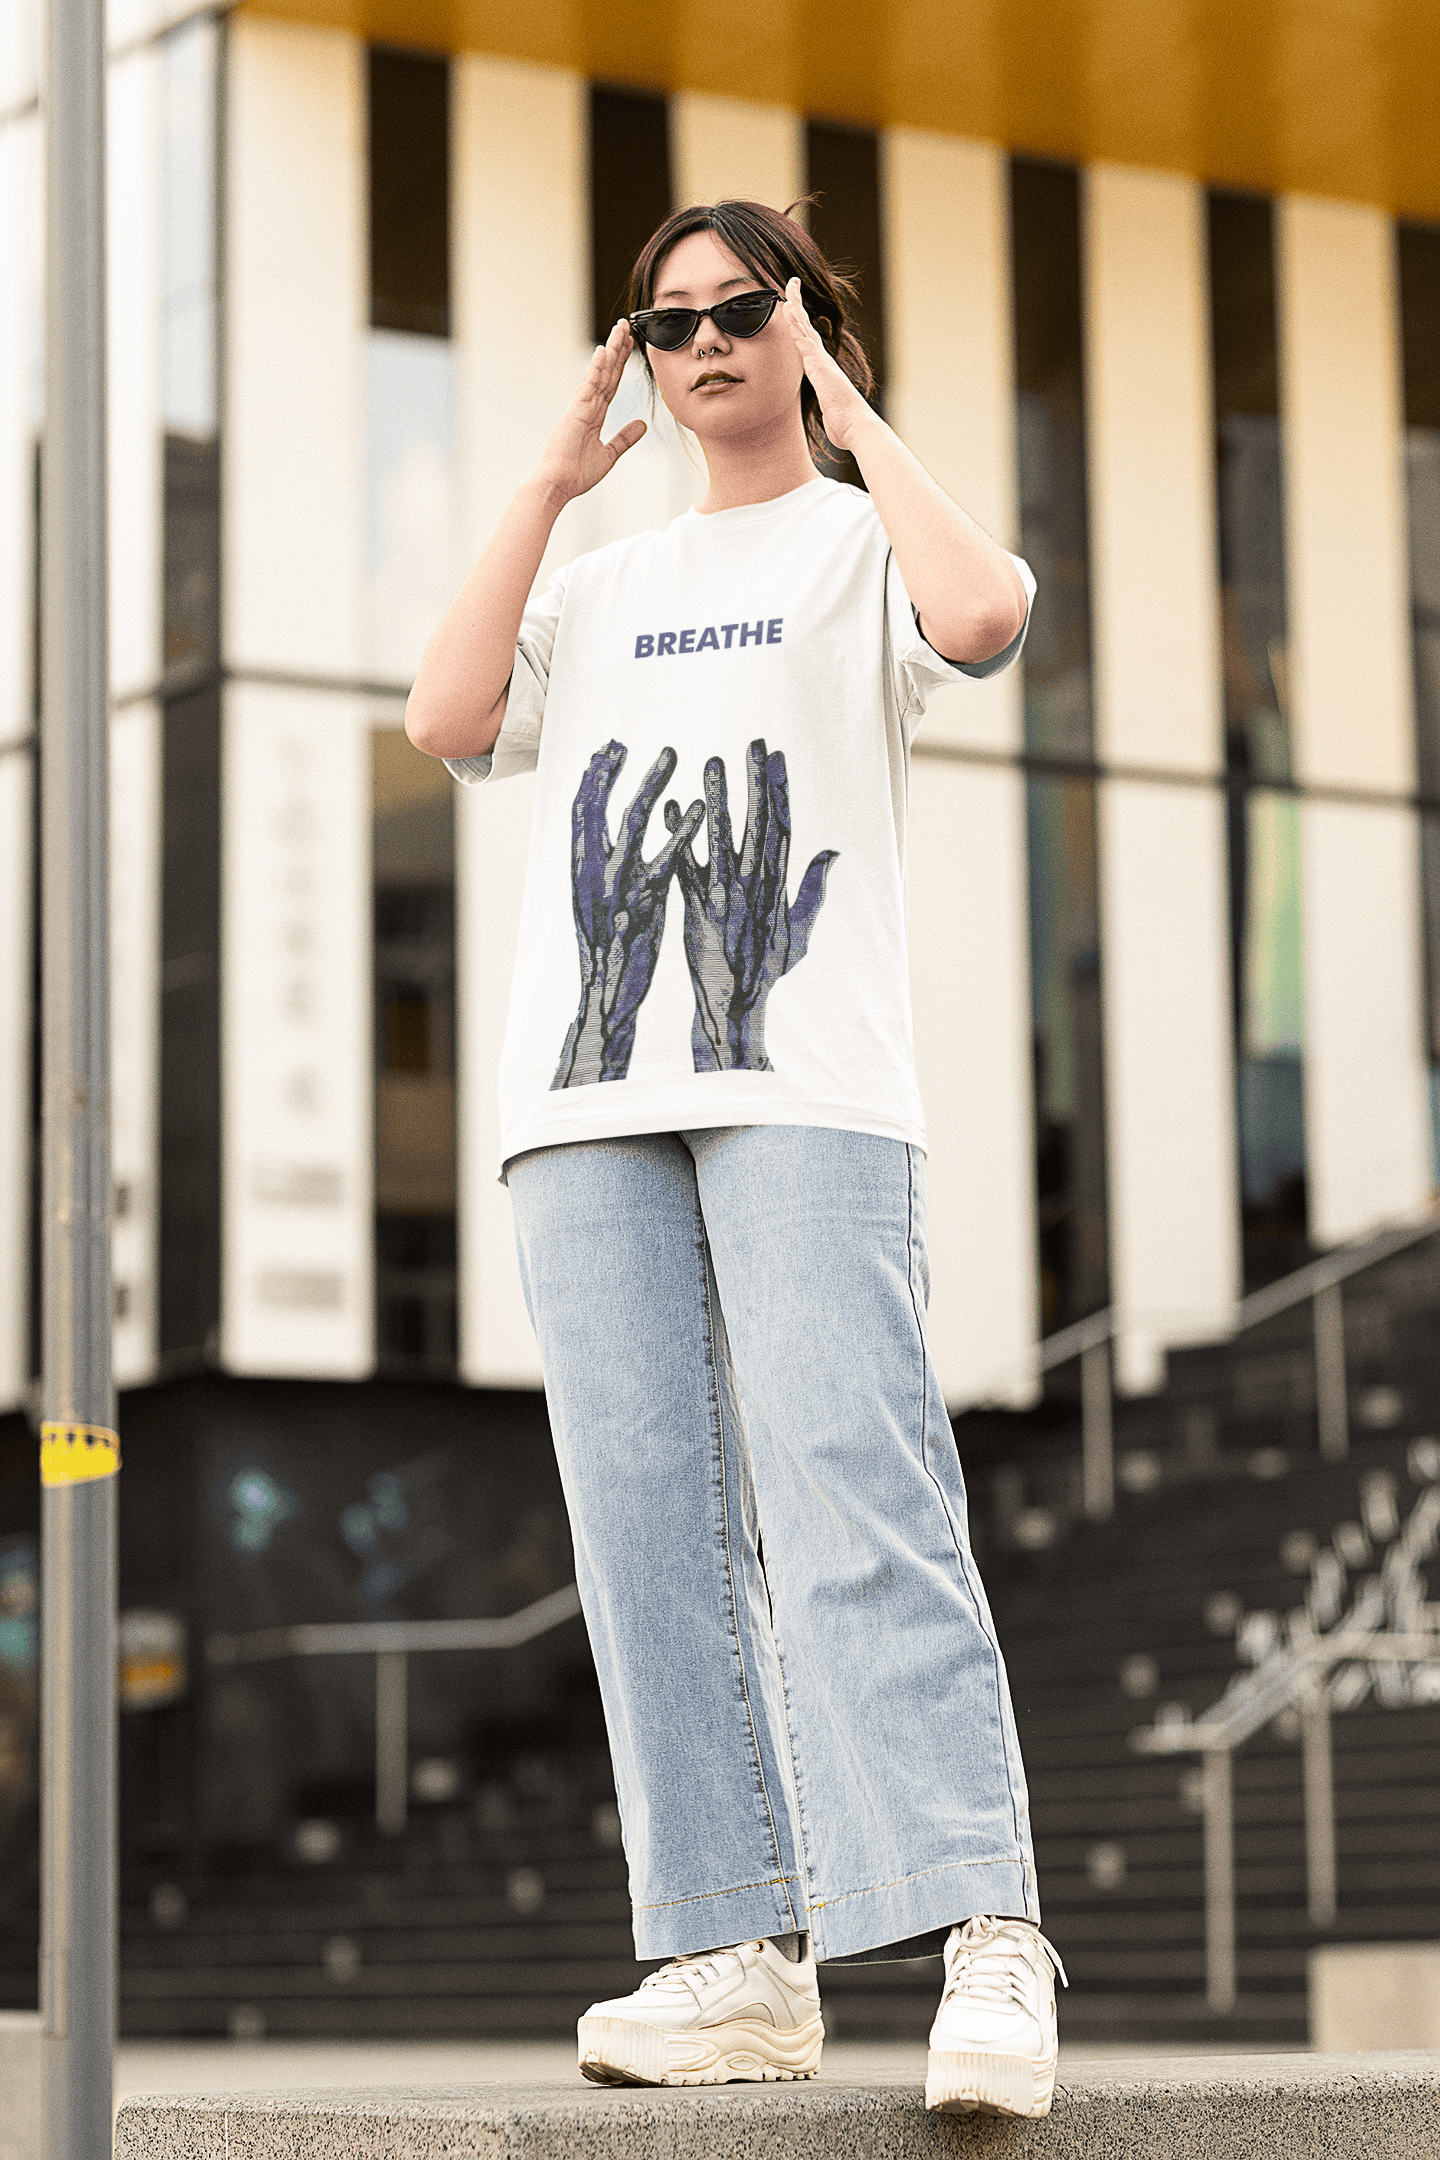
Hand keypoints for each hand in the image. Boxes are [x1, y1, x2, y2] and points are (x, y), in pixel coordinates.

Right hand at [534, 321, 646, 504]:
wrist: (558, 485)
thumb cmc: (577, 474)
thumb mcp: (609, 454)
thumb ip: (625, 438)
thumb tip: (642, 424)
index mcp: (594, 415)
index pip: (611, 383)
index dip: (621, 364)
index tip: (630, 345)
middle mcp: (587, 406)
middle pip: (607, 372)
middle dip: (617, 350)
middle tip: (626, 326)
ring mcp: (580, 407)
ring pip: (599, 374)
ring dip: (611, 351)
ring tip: (620, 329)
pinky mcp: (575, 413)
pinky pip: (588, 386)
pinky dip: (596, 369)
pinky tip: (604, 351)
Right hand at [552, 742, 703, 1088]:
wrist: (608, 995)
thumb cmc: (606, 951)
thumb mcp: (590, 905)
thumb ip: (594, 869)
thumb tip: (598, 842)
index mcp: (577, 870)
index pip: (579, 810)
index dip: (593, 777)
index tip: (608, 750)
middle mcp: (590, 873)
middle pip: (596, 805)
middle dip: (611, 769)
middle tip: (628, 742)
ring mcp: (617, 886)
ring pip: (630, 822)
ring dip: (651, 784)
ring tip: (673, 755)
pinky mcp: (646, 902)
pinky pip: (665, 858)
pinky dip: (682, 830)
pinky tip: (699, 808)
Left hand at [665, 740, 837, 1072]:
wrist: (734, 1006)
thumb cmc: (767, 971)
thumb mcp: (799, 933)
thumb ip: (811, 892)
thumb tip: (831, 855)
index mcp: (777, 887)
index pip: (783, 829)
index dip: (782, 792)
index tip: (779, 759)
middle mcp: (753, 886)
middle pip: (758, 824)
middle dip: (757, 781)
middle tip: (754, 744)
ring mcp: (723, 895)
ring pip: (722, 837)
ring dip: (718, 799)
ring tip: (712, 763)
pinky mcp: (695, 908)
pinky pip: (685, 866)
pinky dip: (679, 837)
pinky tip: (671, 807)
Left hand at [781, 277, 875, 456]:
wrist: (857, 426)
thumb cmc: (846, 426)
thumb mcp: (833, 415)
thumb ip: (830, 411)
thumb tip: (834, 421)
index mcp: (824, 371)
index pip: (809, 342)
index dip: (802, 325)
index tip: (796, 310)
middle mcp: (823, 361)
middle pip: (807, 327)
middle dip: (799, 306)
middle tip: (793, 286)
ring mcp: (821, 361)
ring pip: (804, 327)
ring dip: (795, 307)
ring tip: (789, 288)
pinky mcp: (817, 364)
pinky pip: (802, 338)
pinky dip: (795, 322)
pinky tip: (788, 308)